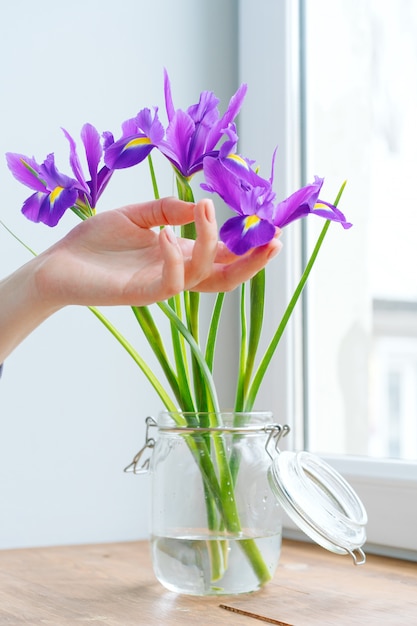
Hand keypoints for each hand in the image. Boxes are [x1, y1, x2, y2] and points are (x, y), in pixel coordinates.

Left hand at [34, 197, 282, 307]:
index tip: (271, 228)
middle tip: (274, 240)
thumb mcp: (137, 215)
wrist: (58, 263)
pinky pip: (170, 282)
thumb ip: (167, 209)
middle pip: (225, 276)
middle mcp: (176, 271)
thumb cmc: (95, 241)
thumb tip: (199, 205)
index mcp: (178, 253)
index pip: (222, 255)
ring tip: (203, 210)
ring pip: (202, 276)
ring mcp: (160, 285)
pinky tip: (165, 235)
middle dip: (252, 262)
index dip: (247, 245)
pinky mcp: (141, 294)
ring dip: (209, 243)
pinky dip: (174, 259)